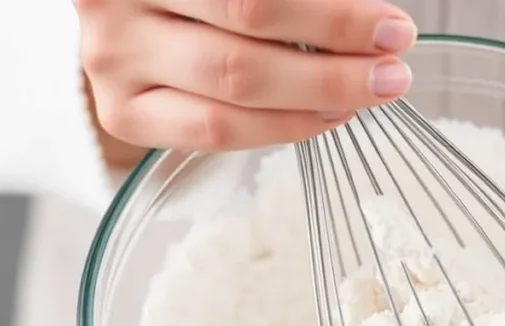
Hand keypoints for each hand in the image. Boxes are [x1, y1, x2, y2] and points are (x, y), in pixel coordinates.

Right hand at [75, 0, 415, 151]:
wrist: (128, 9)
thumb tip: (367, 23)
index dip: (332, 17)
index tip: (391, 27)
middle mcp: (116, 7)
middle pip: (245, 47)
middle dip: (333, 65)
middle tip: (392, 69)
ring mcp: (112, 64)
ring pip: (232, 98)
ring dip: (315, 100)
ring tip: (368, 94)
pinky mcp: (123, 114)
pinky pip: (214, 134)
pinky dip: (280, 128)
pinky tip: (325, 116)